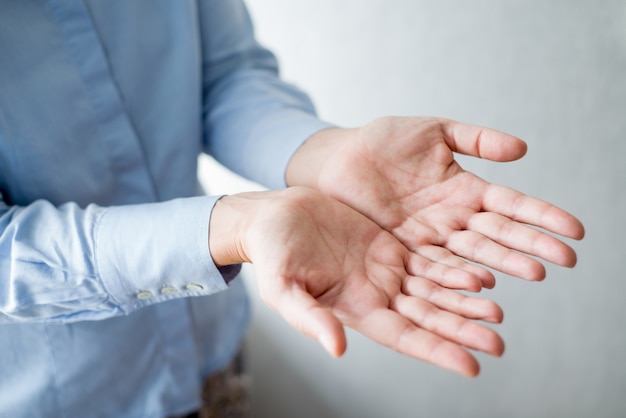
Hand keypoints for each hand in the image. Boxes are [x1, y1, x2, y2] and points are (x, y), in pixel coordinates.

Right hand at [210, 187, 504, 375]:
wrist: (275, 216)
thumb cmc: (272, 252)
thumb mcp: (282, 286)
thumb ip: (309, 317)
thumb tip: (338, 349)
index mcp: (354, 309)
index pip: (403, 336)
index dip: (436, 350)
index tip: (471, 365)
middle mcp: (375, 295)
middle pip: (427, 317)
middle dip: (460, 330)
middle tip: (496, 342)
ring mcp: (384, 271)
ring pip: (433, 290)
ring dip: (464, 302)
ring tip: (496, 311)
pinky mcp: (388, 247)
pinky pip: (429, 259)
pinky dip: (453, 269)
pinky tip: (479, 274)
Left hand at [287, 116, 584, 284]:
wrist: (335, 160)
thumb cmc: (381, 142)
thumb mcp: (432, 132)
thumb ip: (475, 139)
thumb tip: (523, 149)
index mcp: (463, 189)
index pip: (510, 204)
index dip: (541, 216)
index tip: (575, 229)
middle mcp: (451, 218)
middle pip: (497, 234)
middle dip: (530, 246)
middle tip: (565, 261)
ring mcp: (428, 237)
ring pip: (471, 254)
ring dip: (502, 265)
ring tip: (533, 275)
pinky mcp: (401, 251)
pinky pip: (433, 266)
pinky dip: (457, 276)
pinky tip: (481, 285)